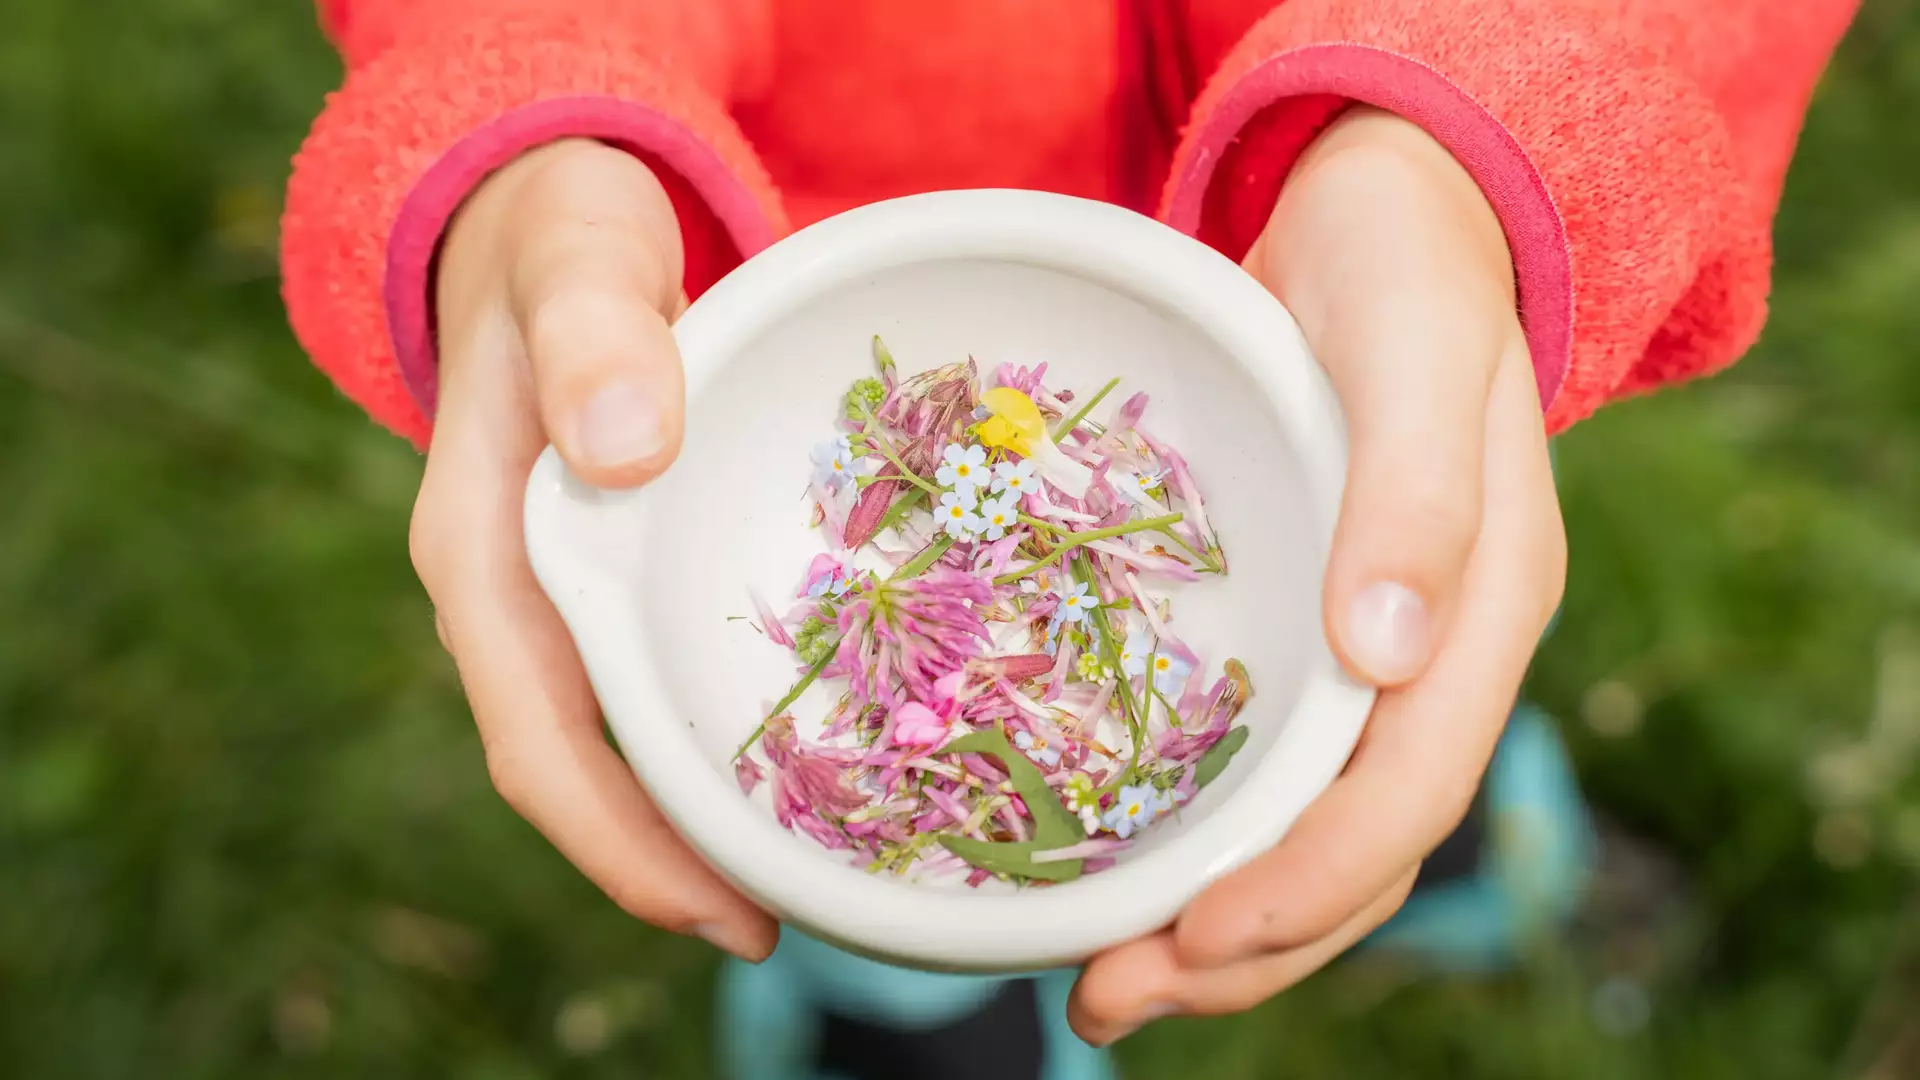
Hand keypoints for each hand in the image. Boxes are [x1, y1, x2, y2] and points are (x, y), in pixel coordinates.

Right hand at [409, 138, 776, 960]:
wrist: (536, 213)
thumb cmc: (556, 232)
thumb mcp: (574, 255)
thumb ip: (594, 335)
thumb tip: (624, 453)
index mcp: (481, 550)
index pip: (539, 739)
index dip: (622, 843)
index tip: (721, 912)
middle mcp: (509, 592)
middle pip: (578, 768)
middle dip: (668, 862)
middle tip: (785, 921)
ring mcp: (556, 586)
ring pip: (613, 735)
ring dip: (692, 813)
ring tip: (800, 873)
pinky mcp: (606, 567)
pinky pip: (646, 678)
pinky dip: (706, 733)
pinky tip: (786, 754)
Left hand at [1069, 108, 1566, 1042]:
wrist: (1386, 219)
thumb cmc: (1403, 267)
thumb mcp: (1414, 350)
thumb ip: (1413, 495)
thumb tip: (1386, 653)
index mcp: (1482, 613)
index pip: (1408, 795)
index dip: (1307, 886)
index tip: (1195, 940)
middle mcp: (1431, 658)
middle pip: (1355, 851)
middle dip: (1242, 948)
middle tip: (1106, 999)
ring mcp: (1370, 655)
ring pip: (1307, 830)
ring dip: (1213, 924)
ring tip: (1098, 980)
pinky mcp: (1304, 635)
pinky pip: (1261, 767)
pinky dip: (1196, 834)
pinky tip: (1112, 861)